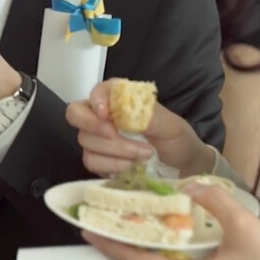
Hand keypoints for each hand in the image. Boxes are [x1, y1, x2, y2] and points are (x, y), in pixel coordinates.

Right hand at [67, 79, 212, 177]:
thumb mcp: (171, 125)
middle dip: (93, 125)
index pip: (97, 91)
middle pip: (77, 114)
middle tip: (113, 134)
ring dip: (115, 150)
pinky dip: (111, 165)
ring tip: (143, 155)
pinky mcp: (98, 161)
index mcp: (120, 99)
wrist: (182, 168)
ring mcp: (98, 140)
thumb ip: (149, 116)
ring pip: (86, 141)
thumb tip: (128, 112)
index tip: (106, 112)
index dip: (96, 99)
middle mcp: (104, 116)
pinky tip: (130, 167)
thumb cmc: (176, 140)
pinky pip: (91, 162)